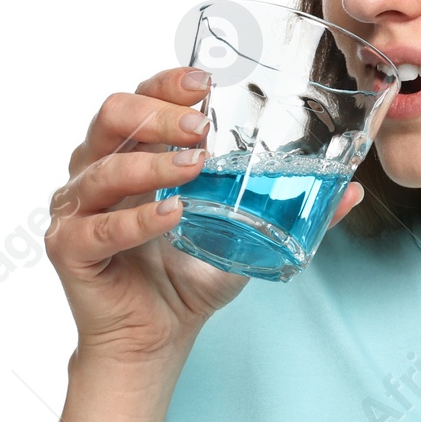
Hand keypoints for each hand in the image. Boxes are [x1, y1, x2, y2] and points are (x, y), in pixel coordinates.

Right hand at [46, 65, 364, 369]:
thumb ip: (291, 210)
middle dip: (157, 112)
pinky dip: (135, 220)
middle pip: (111, 116)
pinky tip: (170, 215)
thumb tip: (351, 191)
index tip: (204, 82)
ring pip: (101, 168)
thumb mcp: (247, 235)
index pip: (141, 98)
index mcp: (135, 153)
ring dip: (151, 162)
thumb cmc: (189, 277)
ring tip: (194, 166)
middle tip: (201, 124)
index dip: (166, 83)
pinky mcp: (69, 249)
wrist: (157, 338)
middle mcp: (98, 170)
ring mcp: (79, 208)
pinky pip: (97, 228)